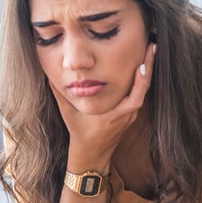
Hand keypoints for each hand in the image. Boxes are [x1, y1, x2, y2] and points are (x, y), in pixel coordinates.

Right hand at [51, 43, 155, 166]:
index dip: (140, 82)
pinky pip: (139, 96)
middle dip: (149, 67)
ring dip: (147, 73)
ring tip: (149, 52)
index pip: (134, 99)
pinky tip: (142, 67)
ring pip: (143, 92)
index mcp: (113, 116)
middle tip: (152, 47)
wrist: (92, 156)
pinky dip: (141, 81)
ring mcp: (130, 116)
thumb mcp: (68, 114)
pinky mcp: (130, 115)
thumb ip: (59, 94)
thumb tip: (50, 75)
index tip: (142, 65)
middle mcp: (126, 116)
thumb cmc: (79, 134)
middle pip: (144, 91)